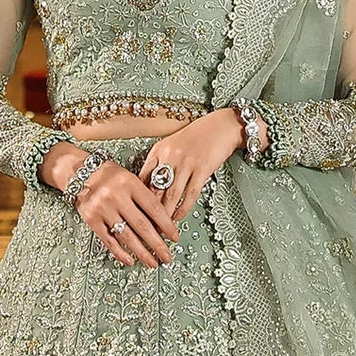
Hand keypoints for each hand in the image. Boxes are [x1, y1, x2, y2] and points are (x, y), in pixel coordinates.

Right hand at [40, 142, 181, 267]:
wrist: (78, 171)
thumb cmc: (108, 175)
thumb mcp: (129, 178)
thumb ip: (143, 196)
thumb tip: (161, 223)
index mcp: (130, 183)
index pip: (153, 208)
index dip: (166, 225)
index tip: (175, 237)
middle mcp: (116, 196)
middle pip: (142, 226)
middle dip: (157, 244)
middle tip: (167, 257)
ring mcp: (102, 208)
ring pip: (127, 236)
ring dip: (142, 252)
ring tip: (152, 262)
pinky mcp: (91, 219)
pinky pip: (108, 240)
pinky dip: (120, 252)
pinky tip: (131, 260)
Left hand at [137, 109, 261, 223]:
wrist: (221, 126)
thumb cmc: (196, 137)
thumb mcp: (172, 146)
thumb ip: (160, 165)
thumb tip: (148, 190)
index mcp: (158, 150)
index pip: (142, 177)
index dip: (137, 198)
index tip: (134, 213)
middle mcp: (169, 156)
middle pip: (155, 189)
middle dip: (149, 212)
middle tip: (145, 227)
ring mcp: (186, 162)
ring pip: (172, 195)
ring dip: (166, 215)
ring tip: (161, 229)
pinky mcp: (202, 168)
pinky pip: (190, 194)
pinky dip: (183, 208)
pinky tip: (179, 217)